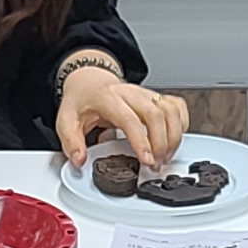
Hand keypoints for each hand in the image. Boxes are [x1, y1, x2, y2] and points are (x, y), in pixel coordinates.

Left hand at [56, 59, 188, 166]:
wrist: (90, 82)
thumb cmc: (82, 101)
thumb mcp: (67, 120)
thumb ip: (71, 141)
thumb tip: (80, 159)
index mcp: (108, 98)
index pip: (130, 119)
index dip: (141, 141)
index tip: (147, 159)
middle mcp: (131, 93)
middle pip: (156, 114)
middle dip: (161, 143)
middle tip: (155, 164)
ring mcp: (146, 94)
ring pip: (171, 110)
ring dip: (173, 136)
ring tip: (165, 156)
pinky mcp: (156, 97)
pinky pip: (177, 106)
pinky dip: (181, 123)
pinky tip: (173, 138)